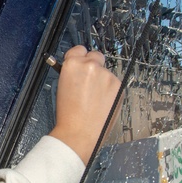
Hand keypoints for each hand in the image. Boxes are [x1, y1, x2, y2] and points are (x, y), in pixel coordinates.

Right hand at [48, 46, 121, 163]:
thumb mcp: (62, 86)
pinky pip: (114, 83)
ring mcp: (107, 75)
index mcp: (73, 64)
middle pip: (96, 56)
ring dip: (102, 80)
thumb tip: (79, 69)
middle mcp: (91, 66)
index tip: (80, 63)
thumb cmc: (68, 114)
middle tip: (89, 80)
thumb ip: (72, 73)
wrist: (79, 133)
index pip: (79, 49)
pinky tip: (102, 103)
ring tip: (94, 98)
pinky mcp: (119, 86)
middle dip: (93, 65)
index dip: (79, 57)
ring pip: (106, 71)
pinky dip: (110, 90)